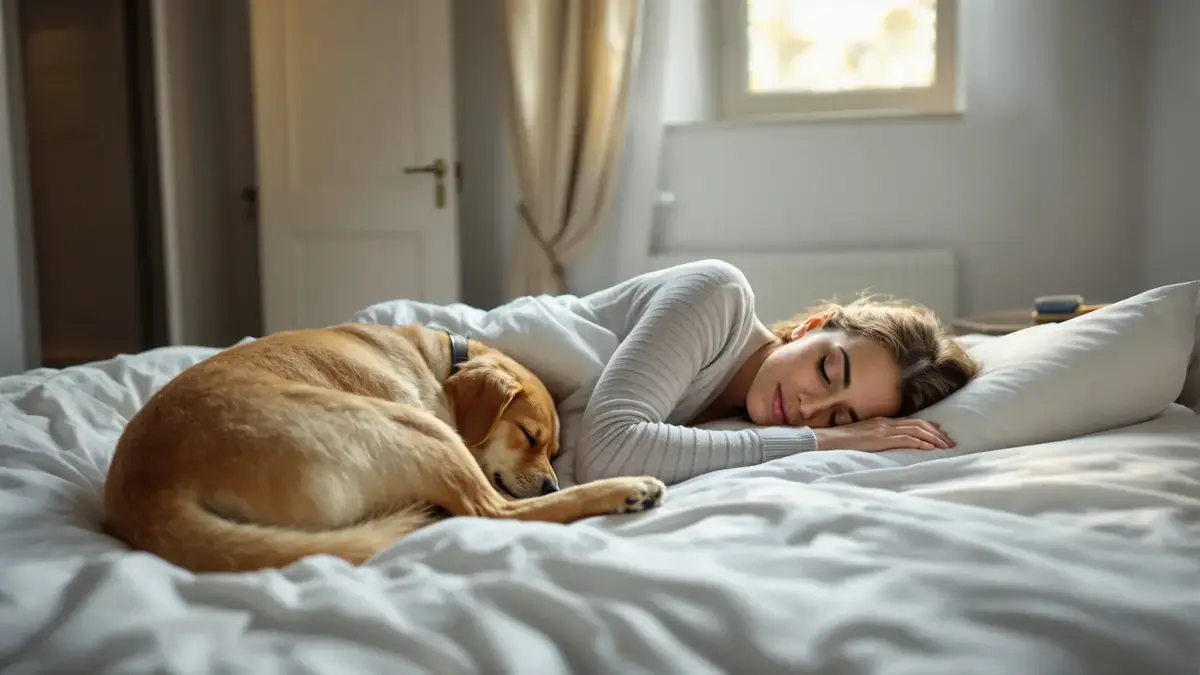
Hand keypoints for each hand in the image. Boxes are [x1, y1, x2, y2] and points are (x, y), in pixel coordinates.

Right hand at [812, 418, 954, 451]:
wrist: (827, 441)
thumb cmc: (843, 442)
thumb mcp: (865, 437)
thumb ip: (879, 438)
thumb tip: (893, 446)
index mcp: (883, 422)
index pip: (913, 422)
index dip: (930, 428)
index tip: (942, 435)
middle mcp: (886, 423)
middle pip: (919, 424)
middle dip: (937, 433)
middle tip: (951, 443)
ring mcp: (883, 430)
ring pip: (915, 430)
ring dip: (933, 438)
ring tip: (946, 446)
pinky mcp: (879, 439)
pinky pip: (904, 439)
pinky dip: (918, 442)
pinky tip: (929, 448)